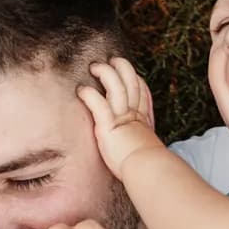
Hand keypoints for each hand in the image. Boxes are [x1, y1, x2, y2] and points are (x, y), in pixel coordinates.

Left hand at [76, 57, 162, 178]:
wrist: (147, 168)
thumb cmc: (146, 165)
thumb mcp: (146, 149)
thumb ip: (140, 144)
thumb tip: (140, 151)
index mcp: (143, 119)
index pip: (141, 92)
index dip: (136, 79)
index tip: (130, 73)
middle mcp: (134, 114)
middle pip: (131, 82)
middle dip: (123, 68)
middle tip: (114, 59)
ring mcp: (122, 117)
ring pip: (116, 86)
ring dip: (105, 73)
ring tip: (95, 66)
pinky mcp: (109, 125)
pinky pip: (98, 104)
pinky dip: (89, 95)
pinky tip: (81, 90)